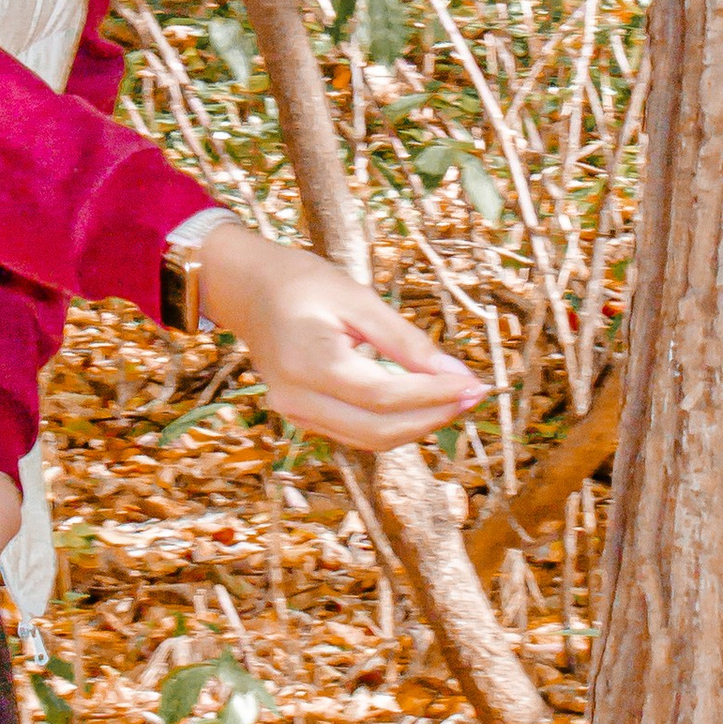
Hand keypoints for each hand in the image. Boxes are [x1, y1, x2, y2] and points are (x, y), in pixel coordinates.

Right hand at [194, 222, 484, 452]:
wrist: (248, 290)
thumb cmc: (302, 283)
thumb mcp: (358, 298)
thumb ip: (406, 341)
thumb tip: (456, 374)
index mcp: (308, 362)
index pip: (382, 395)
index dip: (433, 395)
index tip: (474, 383)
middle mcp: (296, 398)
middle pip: (378, 430)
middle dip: (433, 417)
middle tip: (475, 394)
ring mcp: (295, 414)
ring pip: (370, 440)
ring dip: (418, 425)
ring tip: (457, 397)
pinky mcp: (303, 417)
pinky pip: (357, 432)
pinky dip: (394, 423)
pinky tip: (423, 400)